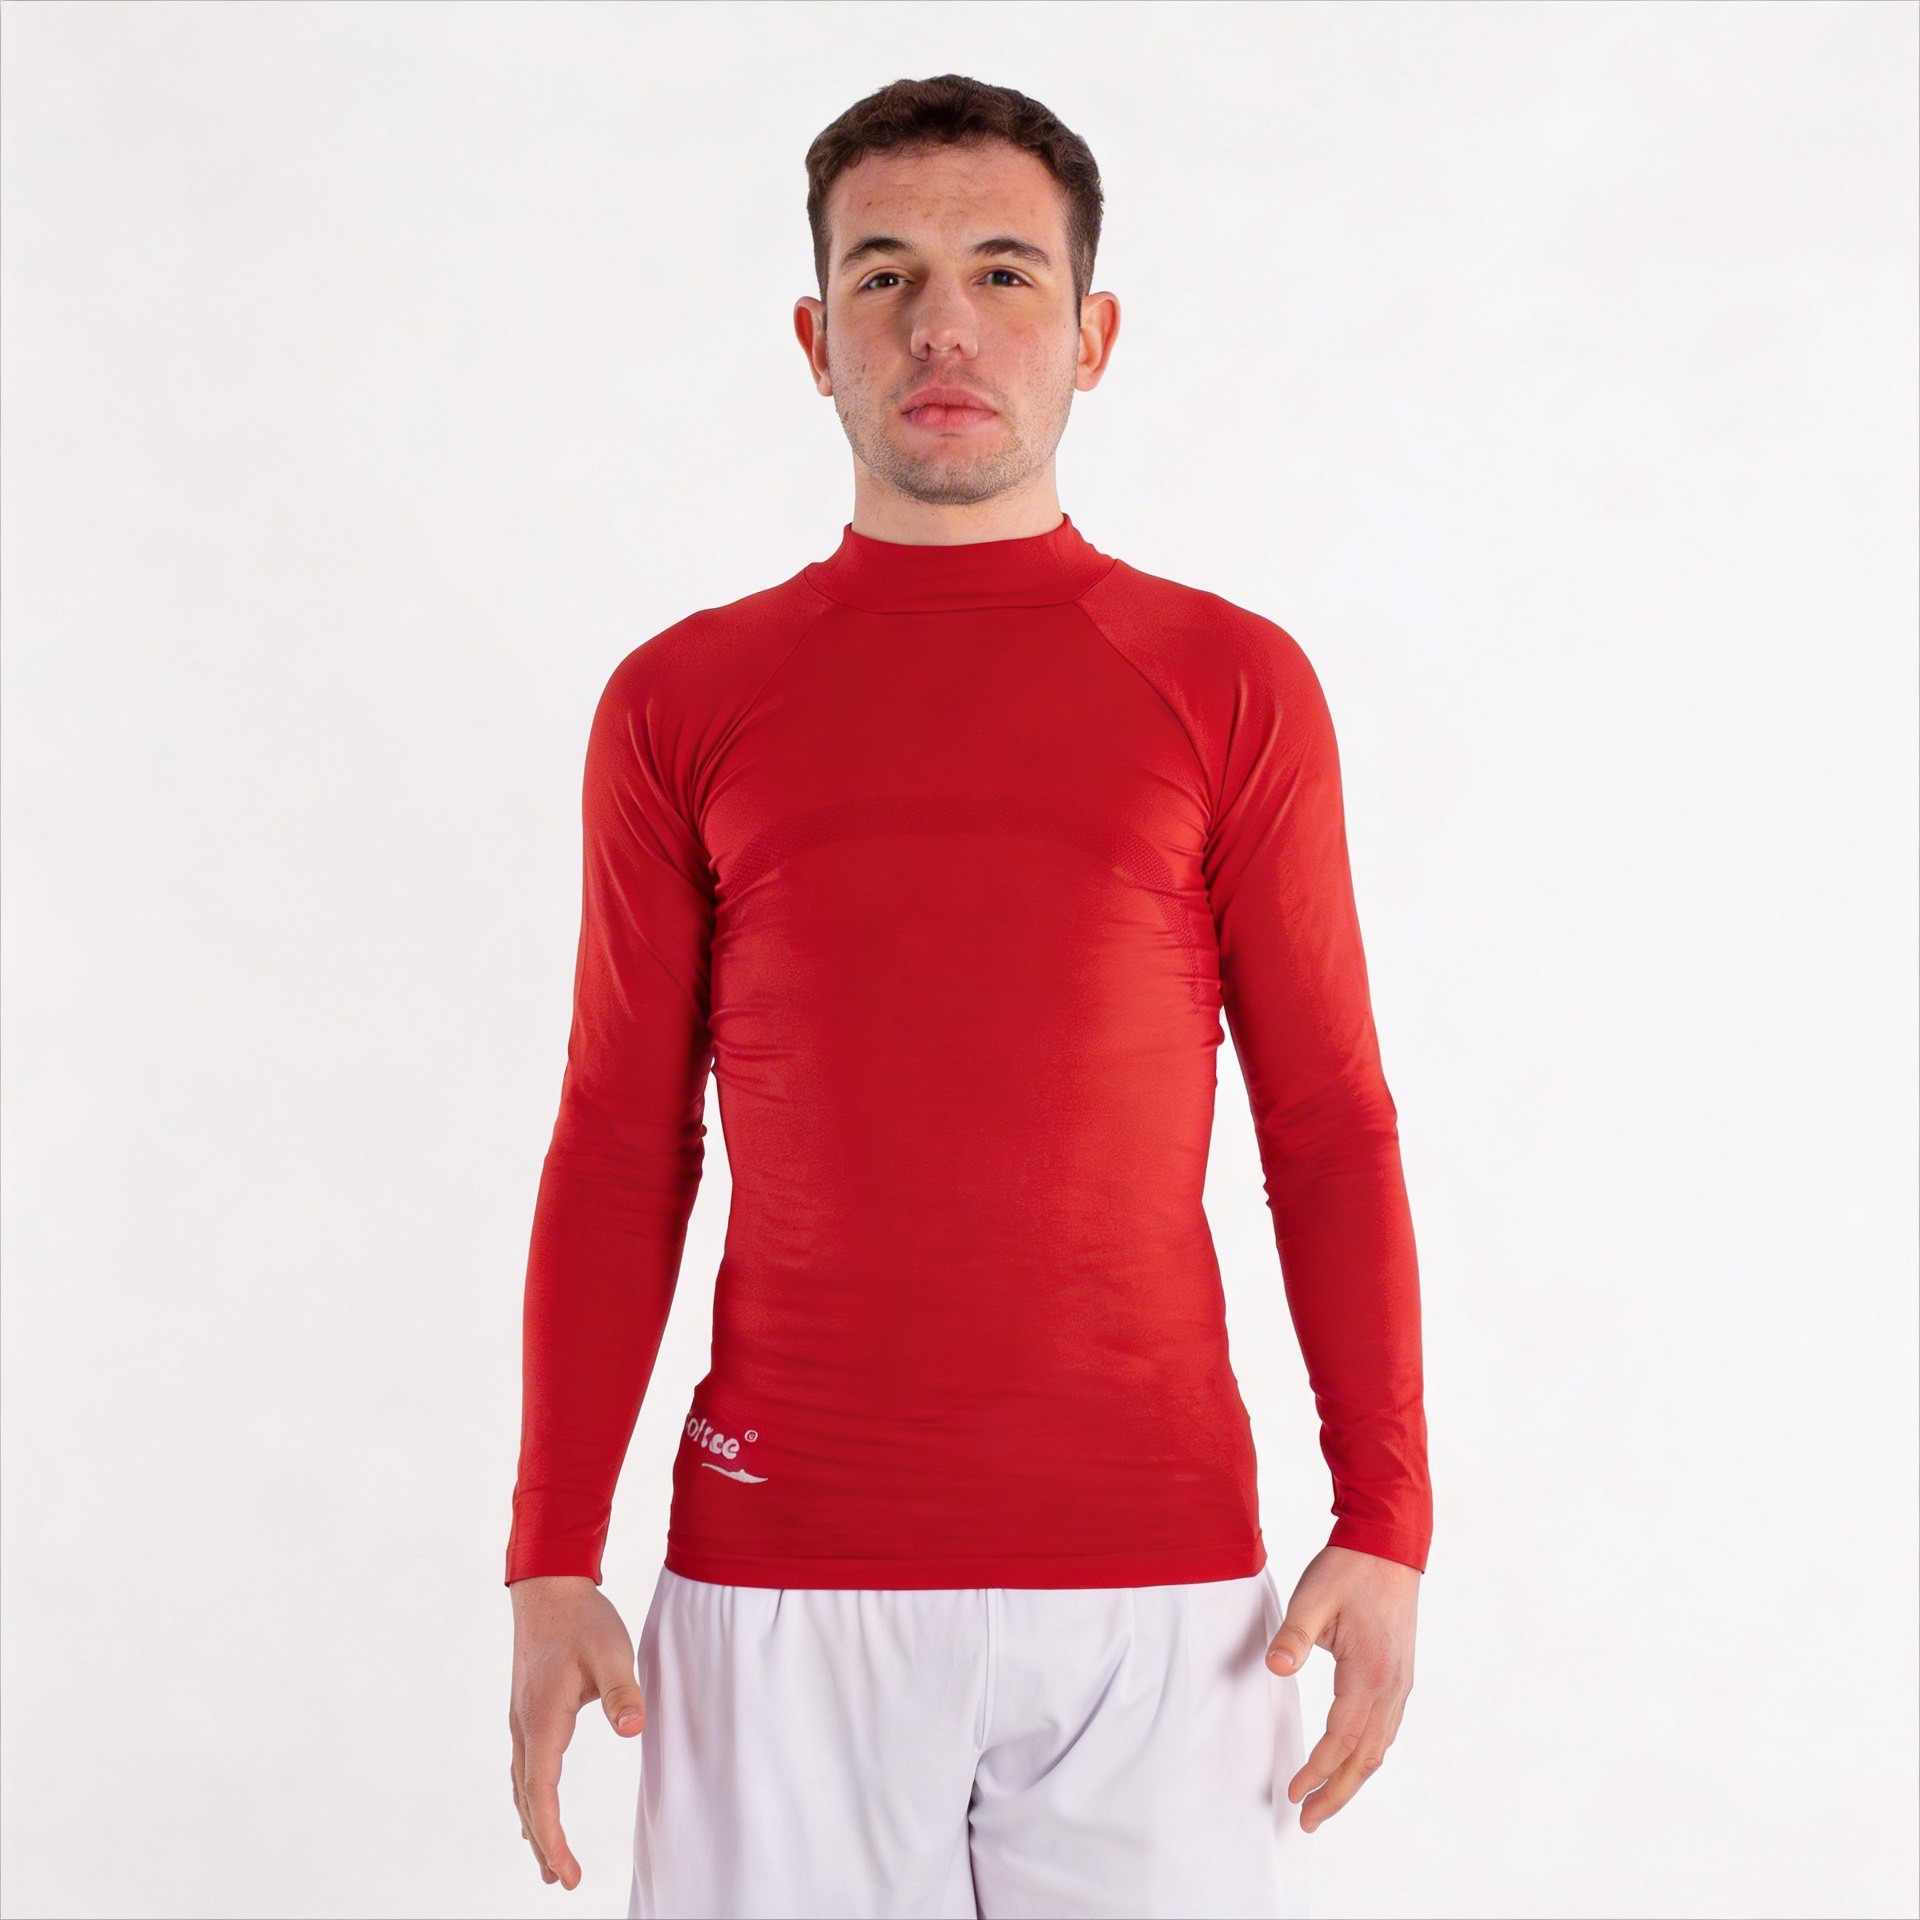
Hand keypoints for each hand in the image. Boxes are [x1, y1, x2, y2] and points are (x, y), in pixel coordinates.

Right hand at [508, 1575, 646, 1889]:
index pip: (542, 1794)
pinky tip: (535, 1809)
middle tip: (563, 1882)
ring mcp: (522, 1720)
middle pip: (528, 1799)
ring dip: (535, 1824)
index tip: (567, 1873)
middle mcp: (524, 1727)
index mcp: (543, 1721)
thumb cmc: (582, 1620)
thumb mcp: (612, 1651)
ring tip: (548, 1864)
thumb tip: (632, 1729)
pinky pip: (524, 1768)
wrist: (548, 1587)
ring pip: (523, 1786)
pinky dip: (530, 1798)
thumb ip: (623, 1691)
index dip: (553, 1838)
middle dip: (544, 1843)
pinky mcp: (527, 1711)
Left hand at [1265, 1543, 1418, 1832]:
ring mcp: (1400, 1684)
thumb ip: (1293, 1637)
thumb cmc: (1347, 1569)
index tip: (1292, 1794)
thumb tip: (1274, 1668)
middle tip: (1307, 1822)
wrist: (1389, 1545)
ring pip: (1379, 1748)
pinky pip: (1385, 1730)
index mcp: (1369, 1673)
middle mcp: (1391, 1687)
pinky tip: (1351, 1763)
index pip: (1340, 1738)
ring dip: (1352, 1779)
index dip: (1316, 1770)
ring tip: (1325, 1804)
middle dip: (1336, 1793)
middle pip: (1365, 1757)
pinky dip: (1366, 1756)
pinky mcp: (1399, 1676)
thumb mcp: (1312, 1597)